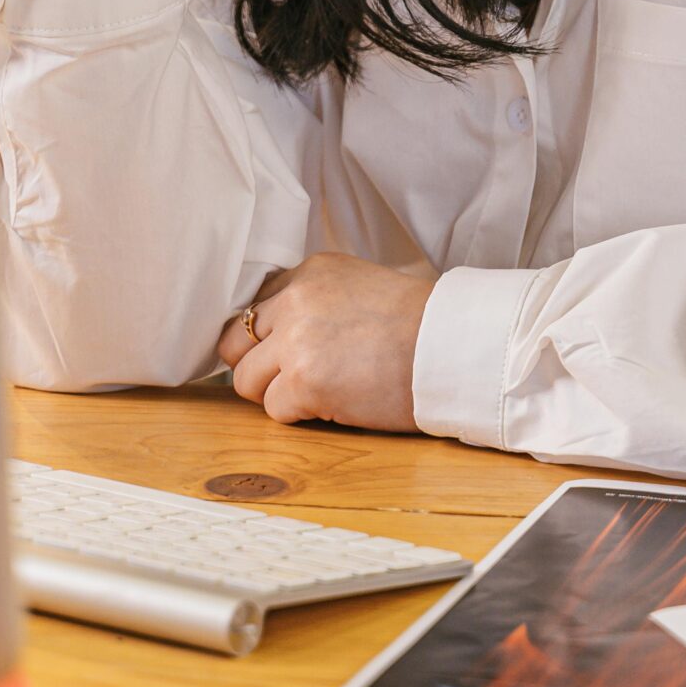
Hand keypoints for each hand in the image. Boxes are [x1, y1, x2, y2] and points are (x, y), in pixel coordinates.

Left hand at [215, 254, 435, 432]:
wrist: (450, 348)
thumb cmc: (418, 324)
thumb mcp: (359, 286)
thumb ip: (315, 300)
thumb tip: (277, 332)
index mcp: (310, 272)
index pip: (255, 306)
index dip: (267, 336)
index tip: (287, 351)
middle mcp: (296, 299)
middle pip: (235, 342)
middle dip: (258, 365)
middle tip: (293, 377)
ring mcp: (296, 341)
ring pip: (245, 380)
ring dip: (276, 392)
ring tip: (320, 391)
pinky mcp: (304, 382)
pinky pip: (273, 409)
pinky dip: (300, 414)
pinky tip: (335, 403)